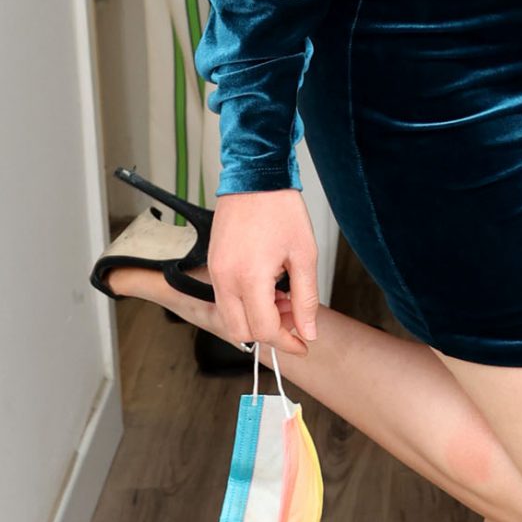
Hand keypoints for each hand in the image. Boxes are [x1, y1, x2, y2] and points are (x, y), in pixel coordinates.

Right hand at [209, 189, 318, 355]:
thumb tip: (308, 331)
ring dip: (258, 317)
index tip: (304, 344)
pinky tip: (268, 284)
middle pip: (241, 332)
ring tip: (283, 294)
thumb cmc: (281, 210)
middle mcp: (225, 279)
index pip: (264, 330)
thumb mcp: (304, 255)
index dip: (287, 342)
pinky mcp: (212, 264)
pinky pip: (225, 299)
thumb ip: (306, 299)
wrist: (255, 177)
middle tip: (295, 313)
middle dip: (271, 331)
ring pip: (231, 318)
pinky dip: (247, 303)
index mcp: (249, 278)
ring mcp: (215, 272)